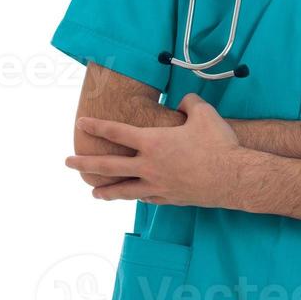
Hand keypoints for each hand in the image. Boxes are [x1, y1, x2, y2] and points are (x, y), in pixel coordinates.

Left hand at [65, 93, 240, 205]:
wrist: (233, 178)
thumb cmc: (218, 144)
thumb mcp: (204, 113)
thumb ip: (189, 103)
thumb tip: (183, 101)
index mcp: (153, 142)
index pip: (117, 132)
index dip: (97, 126)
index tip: (80, 123)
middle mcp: (149, 166)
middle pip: (109, 165)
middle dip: (86, 162)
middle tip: (67, 162)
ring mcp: (157, 185)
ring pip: (123, 190)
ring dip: (106, 191)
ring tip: (92, 192)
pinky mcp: (168, 198)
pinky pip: (145, 198)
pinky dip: (135, 196)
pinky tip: (131, 197)